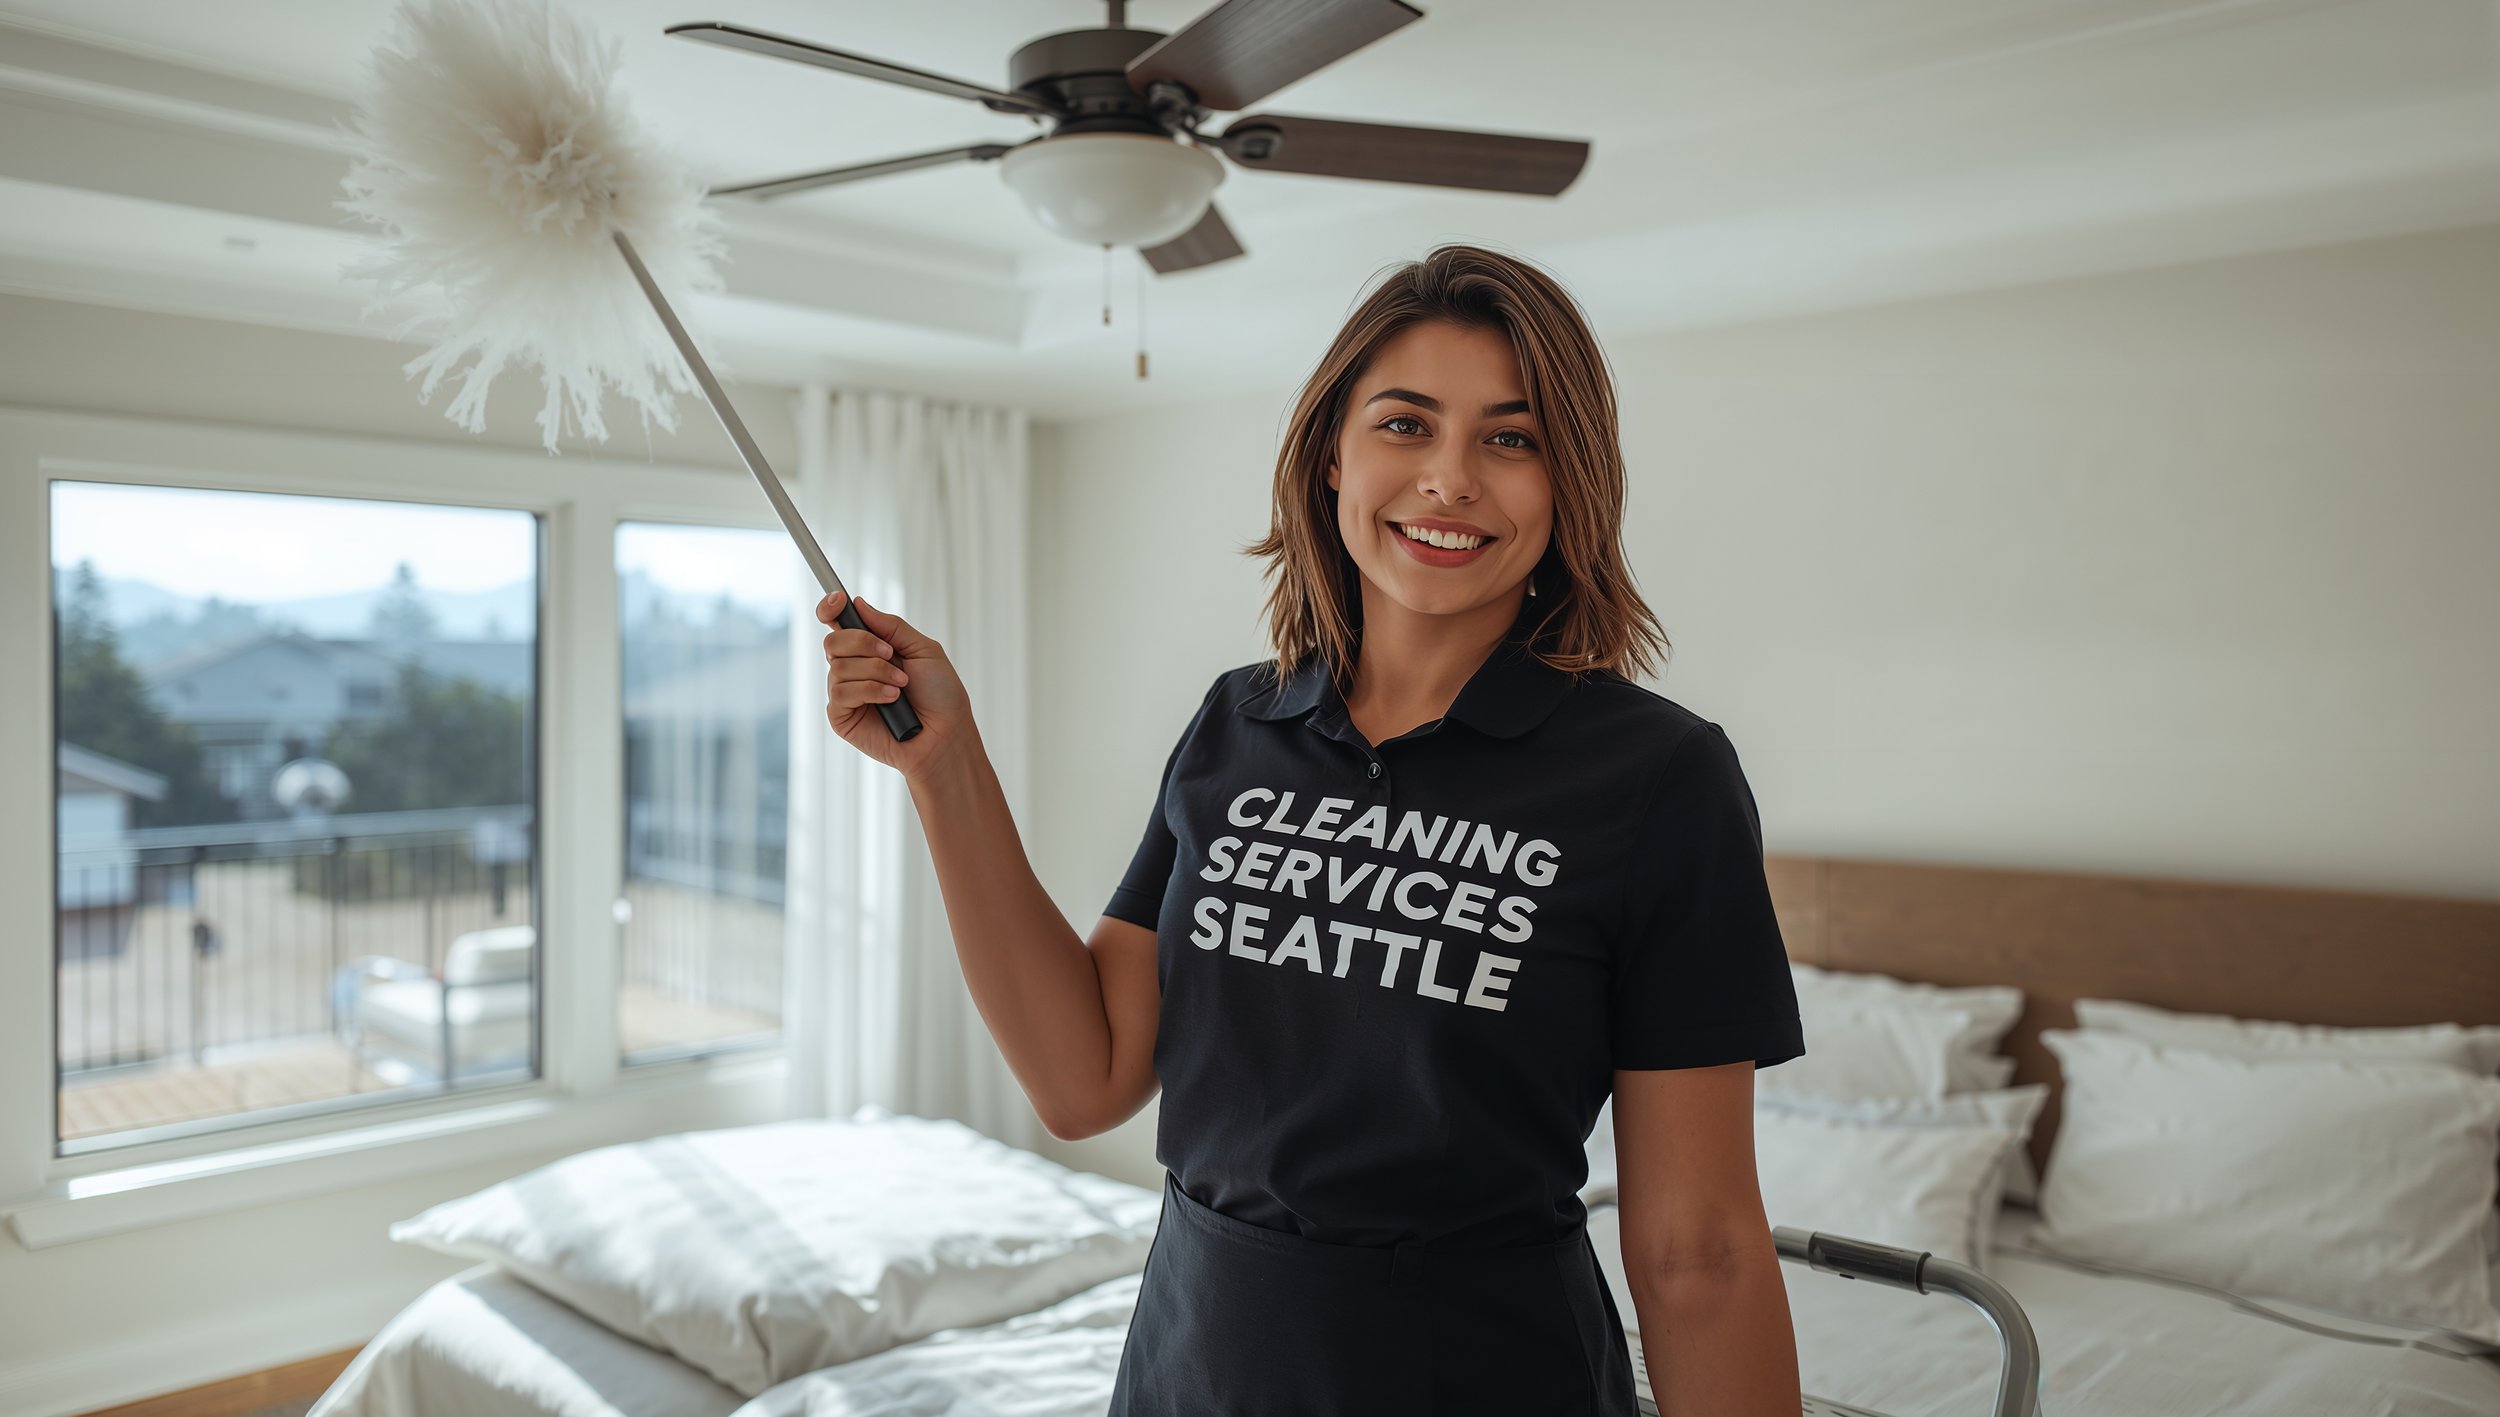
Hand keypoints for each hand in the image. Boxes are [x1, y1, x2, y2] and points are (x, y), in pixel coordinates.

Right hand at [815, 590, 972, 780]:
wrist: (945, 735)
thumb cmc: (940, 696)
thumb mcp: (924, 650)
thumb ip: (891, 626)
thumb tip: (858, 604)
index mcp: (871, 649)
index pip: (839, 623)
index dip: (831, 608)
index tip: (839, 601)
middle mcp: (854, 668)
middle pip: (833, 640)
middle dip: (864, 644)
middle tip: (891, 656)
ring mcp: (846, 693)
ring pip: (838, 666)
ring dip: (875, 672)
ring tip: (900, 687)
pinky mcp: (841, 717)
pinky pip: (840, 692)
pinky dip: (869, 691)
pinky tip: (890, 700)